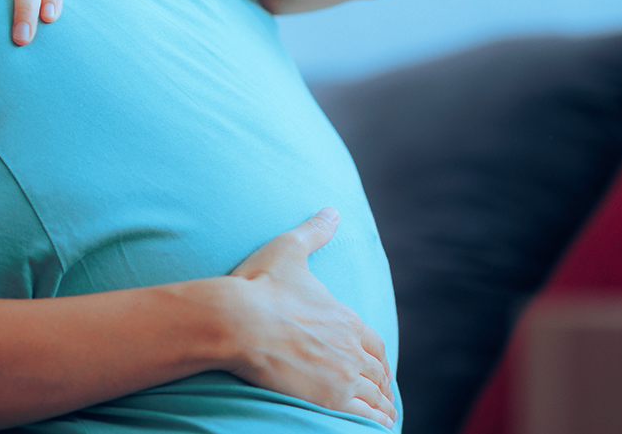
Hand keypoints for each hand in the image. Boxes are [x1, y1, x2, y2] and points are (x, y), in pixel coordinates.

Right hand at [222, 209, 396, 428]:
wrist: (238, 320)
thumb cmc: (259, 286)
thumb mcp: (288, 251)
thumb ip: (314, 232)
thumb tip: (332, 210)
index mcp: (345, 317)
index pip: (373, 343)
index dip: (377, 358)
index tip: (377, 367)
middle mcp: (351, 347)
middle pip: (376, 371)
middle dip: (380, 384)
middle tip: (381, 396)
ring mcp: (343, 374)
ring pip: (373, 396)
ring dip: (381, 406)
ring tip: (383, 418)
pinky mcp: (330, 397)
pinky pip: (362, 415)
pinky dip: (374, 422)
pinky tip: (378, 428)